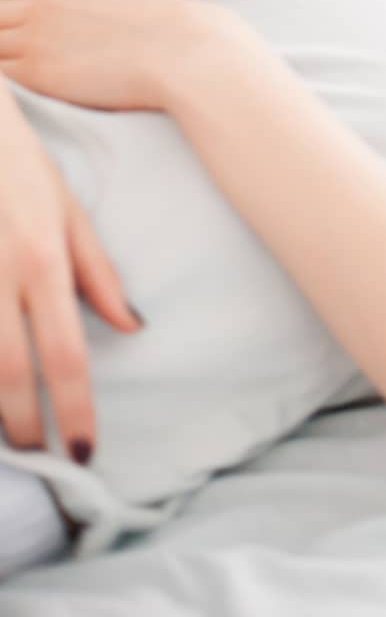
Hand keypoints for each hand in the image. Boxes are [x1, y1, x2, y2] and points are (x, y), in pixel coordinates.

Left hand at [0, 0, 242, 111]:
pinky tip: (17, 98)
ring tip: (20, 76)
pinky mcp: (36, 71)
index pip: (23, 3)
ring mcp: (37, 37)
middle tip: (19, 61)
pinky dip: (3, 83)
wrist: (188, 52)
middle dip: (2, 36)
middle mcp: (46, 5)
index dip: (21, 26)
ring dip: (2, 58)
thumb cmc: (175, 31)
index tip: (30, 46)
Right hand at [0, 78, 143, 460]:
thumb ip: (97, 271)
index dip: (75, 410)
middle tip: (42, 459)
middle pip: (10, 375)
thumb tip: (132, 326)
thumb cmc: (20, 166)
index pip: (65, 354)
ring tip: (13, 437)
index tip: (87, 450)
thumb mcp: (67, 209)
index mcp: (43, 262)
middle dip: (26, 428)